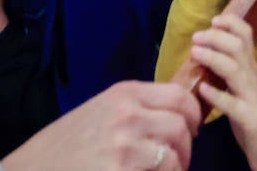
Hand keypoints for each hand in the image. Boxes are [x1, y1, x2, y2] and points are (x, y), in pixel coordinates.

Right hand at [2, 81, 199, 170]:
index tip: (190, 131)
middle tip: (175, 163)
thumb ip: (135, 110)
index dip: (193, 117)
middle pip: (182, 127)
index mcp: (124, 94)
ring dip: (175, 170)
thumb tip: (176, 117)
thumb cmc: (63, 147)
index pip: (180, 97)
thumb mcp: (100, 113)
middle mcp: (128, 114)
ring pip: (175, 156)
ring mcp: (125, 145)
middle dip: (185, 149)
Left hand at [192, 16, 256, 170]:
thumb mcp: (241, 84)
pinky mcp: (249, 118)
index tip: (214, 19)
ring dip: (215, 58)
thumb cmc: (251, 111)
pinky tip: (204, 89)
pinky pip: (233, 105)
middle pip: (239, 48)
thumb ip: (228, 67)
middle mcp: (252, 77)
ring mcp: (252, 97)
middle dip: (218, 37)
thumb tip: (203, 48)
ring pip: (235, 70)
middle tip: (197, 36)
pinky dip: (218, 95)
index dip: (232, 23)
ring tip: (196, 52)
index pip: (247, 36)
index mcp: (250, 67)